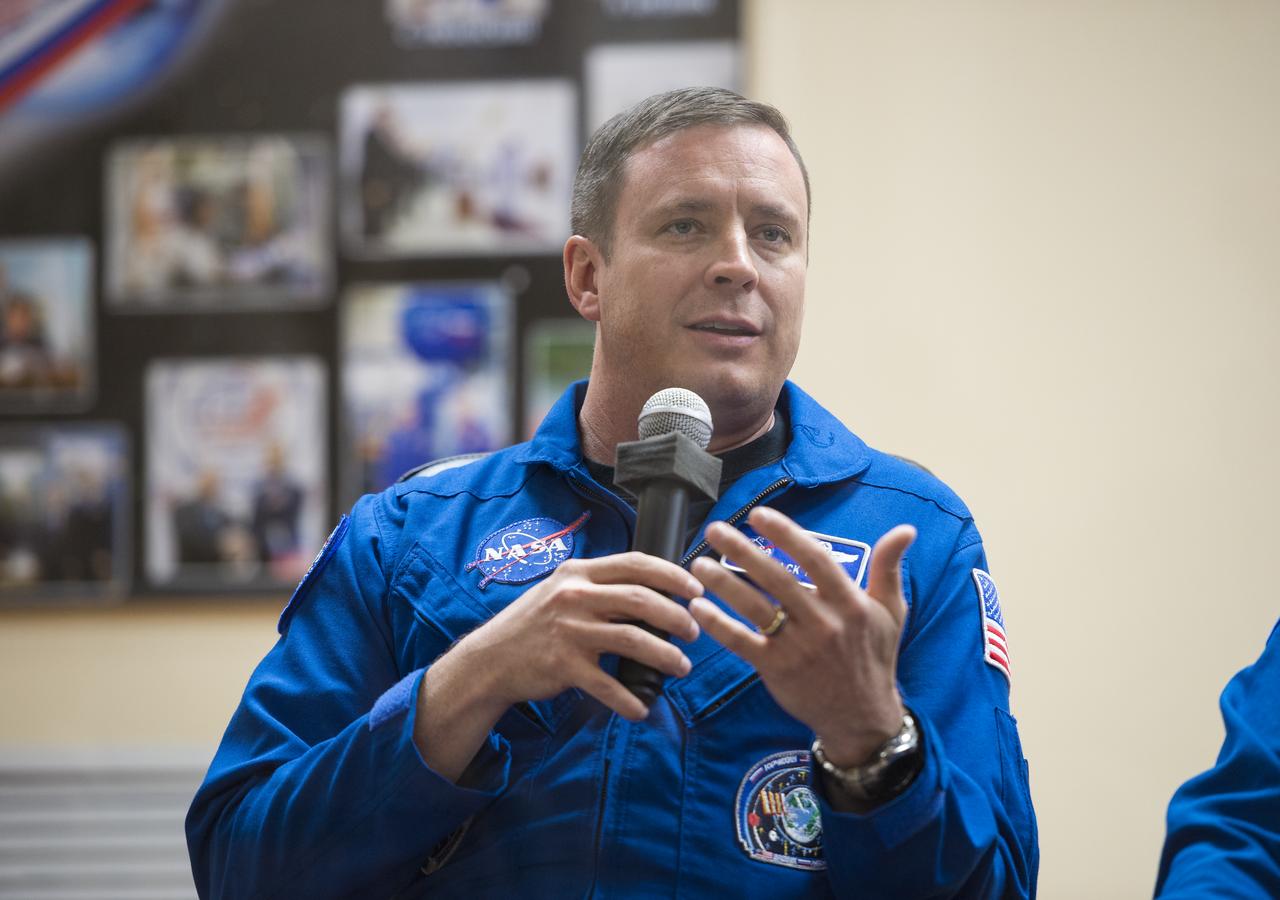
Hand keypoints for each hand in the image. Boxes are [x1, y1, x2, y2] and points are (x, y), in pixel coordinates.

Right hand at [462, 552, 702, 721]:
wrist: (489, 660)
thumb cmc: (533, 625)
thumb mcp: (561, 590)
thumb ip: (598, 586)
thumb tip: (650, 592)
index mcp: (579, 573)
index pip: (636, 563)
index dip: (672, 575)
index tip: (696, 590)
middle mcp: (574, 596)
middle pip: (641, 600)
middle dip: (677, 617)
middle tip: (694, 631)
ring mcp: (569, 631)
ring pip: (634, 640)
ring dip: (666, 656)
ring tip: (681, 666)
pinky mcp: (564, 666)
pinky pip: (608, 686)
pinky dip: (630, 700)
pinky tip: (641, 708)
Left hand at [689, 506, 915, 766]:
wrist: (862, 717)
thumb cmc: (874, 657)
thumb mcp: (891, 612)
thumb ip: (890, 568)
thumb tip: (906, 530)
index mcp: (849, 603)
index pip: (814, 559)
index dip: (786, 534)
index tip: (758, 515)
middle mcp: (823, 623)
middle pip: (777, 578)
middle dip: (743, 551)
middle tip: (716, 529)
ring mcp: (798, 648)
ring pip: (755, 608)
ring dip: (723, 583)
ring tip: (698, 563)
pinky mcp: (777, 670)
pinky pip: (741, 643)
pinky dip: (718, 624)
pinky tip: (697, 607)